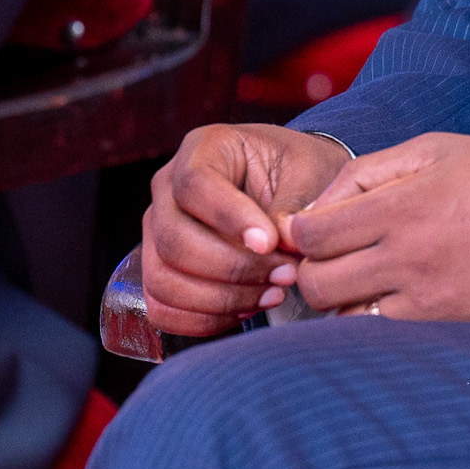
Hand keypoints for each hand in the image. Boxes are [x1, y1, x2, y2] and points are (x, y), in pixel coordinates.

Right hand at [139, 123, 354, 338]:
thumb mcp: (311, 174)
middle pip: (173, 240)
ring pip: (164, 280)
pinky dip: (205, 319)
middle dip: (233, 269)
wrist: (295, 190)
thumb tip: (279, 243)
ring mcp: (158, 231)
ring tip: (274, 294)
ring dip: (221, 299)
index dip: (230, 219)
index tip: (270, 243)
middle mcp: (168, 188)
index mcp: (204, 148)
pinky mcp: (160, 269)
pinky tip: (248, 309)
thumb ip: (294, 206)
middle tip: (286, 275)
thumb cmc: (303, 175)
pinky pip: (163, 308)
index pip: (195, 185)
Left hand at [284, 133, 469, 323]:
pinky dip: (376, 327)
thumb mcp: (437, 149)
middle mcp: (411, 260)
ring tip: (358, 285)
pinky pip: (388, 342)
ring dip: (341, 306)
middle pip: (318, 285)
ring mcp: (431, 304)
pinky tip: (390, 305)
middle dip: (310, 272)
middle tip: (327, 260)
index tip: (307, 230)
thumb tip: (317, 207)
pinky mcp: (452, 333)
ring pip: (346, 323)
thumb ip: (368, 172)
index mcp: (404, 207)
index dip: (298, 232)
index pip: (313, 234)